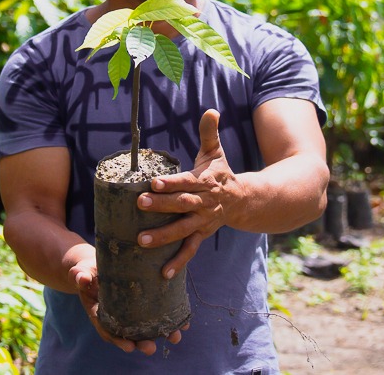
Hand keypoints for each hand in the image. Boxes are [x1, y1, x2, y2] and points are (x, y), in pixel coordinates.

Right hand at [69, 257, 183, 354]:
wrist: (96, 265)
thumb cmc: (87, 270)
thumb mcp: (82, 271)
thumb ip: (80, 275)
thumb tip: (81, 278)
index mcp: (101, 313)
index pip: (109, 330)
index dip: (119, 339)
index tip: (129, 347)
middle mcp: (118, 316)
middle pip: (130, 333)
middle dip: (142, 342)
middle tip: (151, 348)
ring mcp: (132, 311)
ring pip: (147, 326)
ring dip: (161, 333)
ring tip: (175, 337)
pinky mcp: (144, 302)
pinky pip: (157, 313)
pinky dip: (171, 318)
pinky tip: (184, 322)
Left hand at [137, 108, 245, 278]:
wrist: (243, 200)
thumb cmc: (221, 174)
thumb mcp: (216, 153)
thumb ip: (210, 132)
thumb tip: (211, 109)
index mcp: (204, 182)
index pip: (185, 181)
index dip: (170, 183)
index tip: (153, 182)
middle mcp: (203, 203)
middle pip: (180, 205)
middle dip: (160, 205)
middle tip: (140, 204)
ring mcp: (202, 221)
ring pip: (182, 230)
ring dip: (162, 236)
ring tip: (141, 241)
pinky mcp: (201, 235)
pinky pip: (189, 250)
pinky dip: (178, 263)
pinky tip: (162, 275)